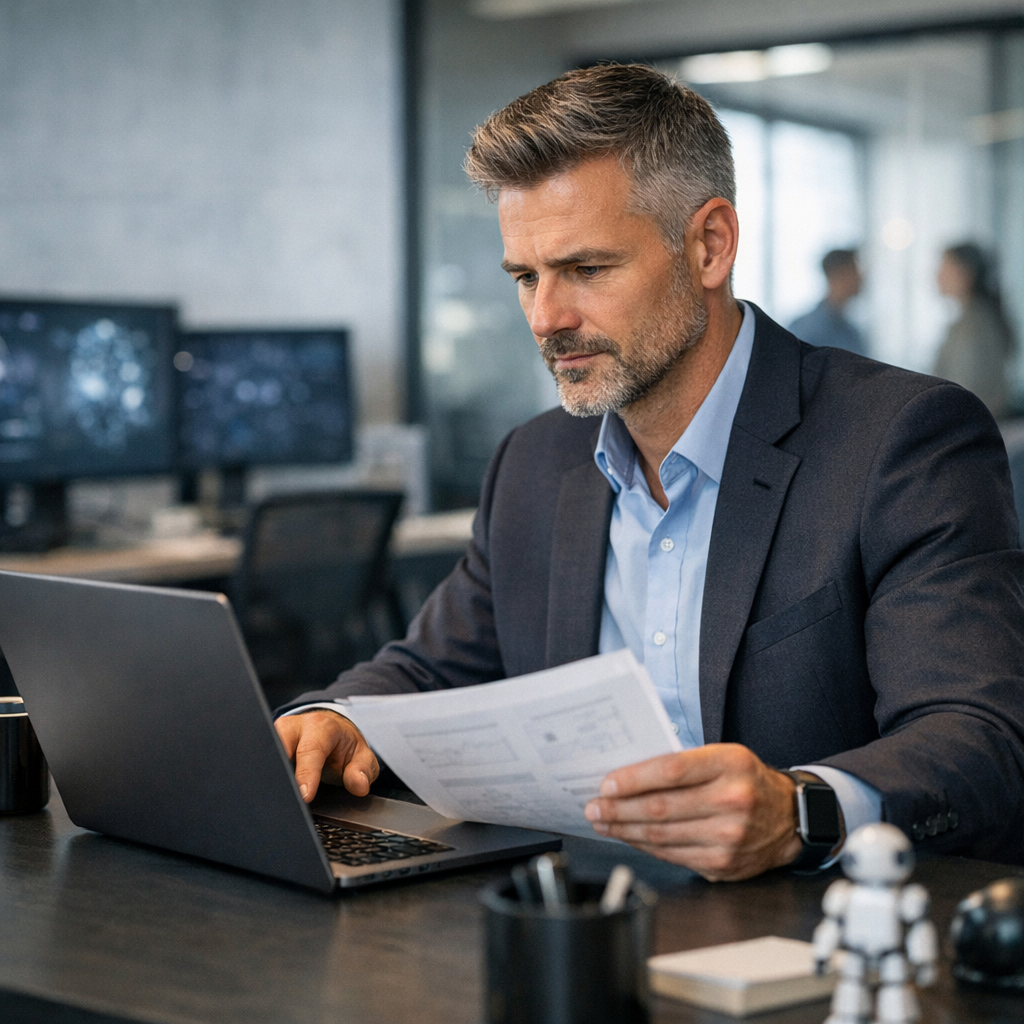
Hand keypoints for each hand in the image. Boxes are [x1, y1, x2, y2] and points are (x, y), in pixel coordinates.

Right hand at [274, 710, 378, 802]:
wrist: (332, 732)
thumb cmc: (344, 746)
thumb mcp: (362, 757)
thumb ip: (362, 770)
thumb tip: (359, 785)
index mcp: (320, 727)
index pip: (310, 751)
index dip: (306, 774)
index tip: (305, 795)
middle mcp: (294, 727)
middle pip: (279, 748)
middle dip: (281, 774)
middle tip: (286, 800)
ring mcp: (276, 735)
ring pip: (266, 754)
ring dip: (270, 777)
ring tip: (277, 799)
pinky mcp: (266, 745)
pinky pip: (263, 761)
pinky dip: (266, 777)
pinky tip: (271, 792)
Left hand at [583, 743, 801, 880]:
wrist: (789, 818)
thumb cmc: (746, 780)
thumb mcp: (724, 756)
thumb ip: (684, 763)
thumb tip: (629, 775)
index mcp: (730, 764)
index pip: (672, 770)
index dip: (634, 779)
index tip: (606, 784)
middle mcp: (733, 801)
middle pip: (661, 807)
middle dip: (619, 809)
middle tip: (593, 807)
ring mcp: (730, 837)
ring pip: (662, 835)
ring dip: (625, 830)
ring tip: (603, 823)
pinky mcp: (724, 864)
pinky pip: (673, 855)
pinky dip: (645, 846)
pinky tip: (630, 837)